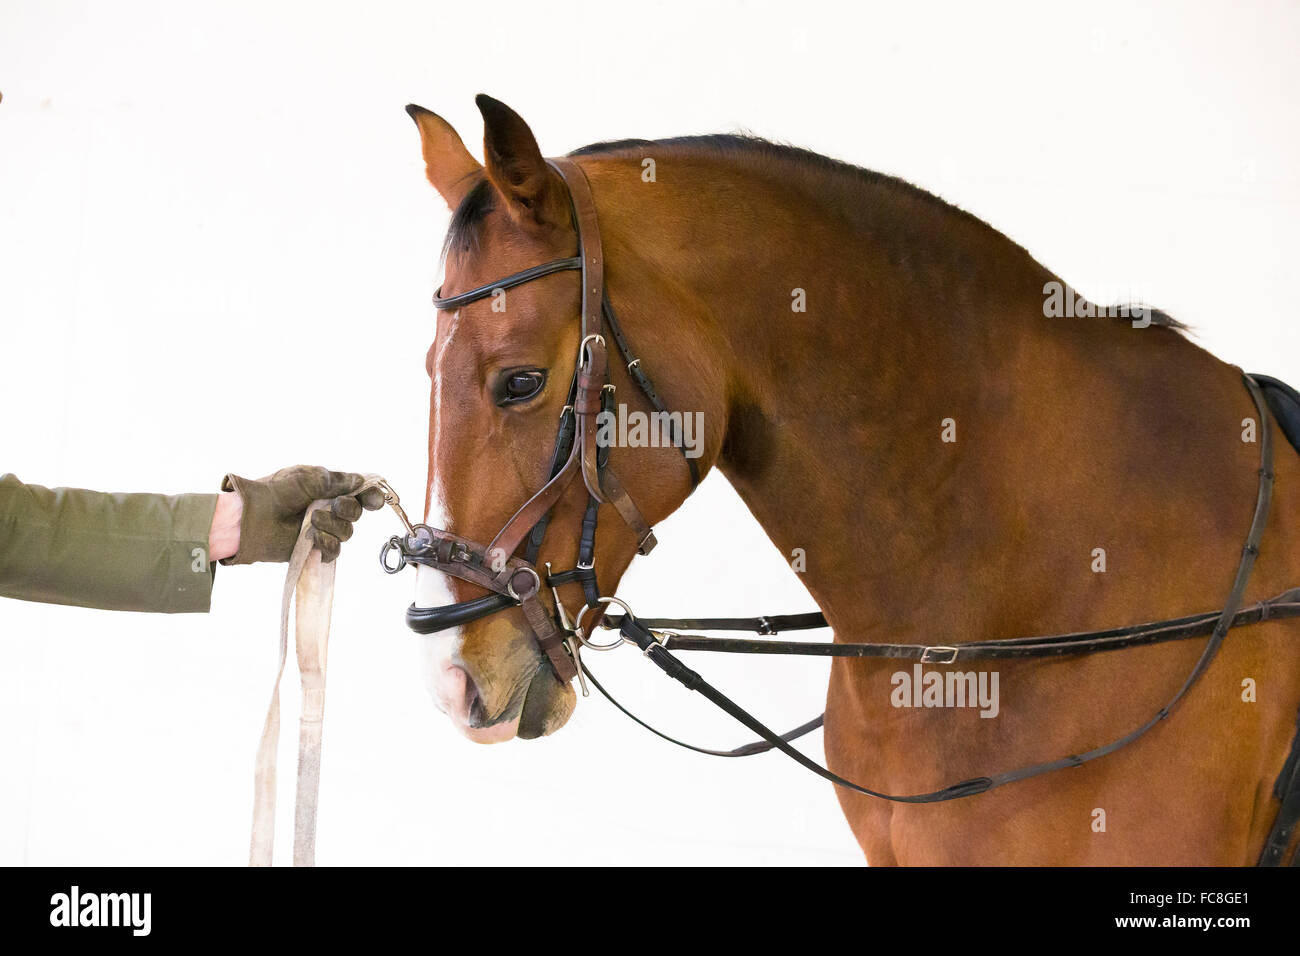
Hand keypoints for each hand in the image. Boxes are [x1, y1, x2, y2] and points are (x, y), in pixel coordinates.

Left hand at [217, 466, 385, 564]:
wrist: (253, 516)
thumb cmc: (276, 491)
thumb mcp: (307, 477)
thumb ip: (336, 480)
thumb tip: (360, 482)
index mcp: (329, 490)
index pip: (359, 494)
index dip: (370, 497)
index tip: (373, 500)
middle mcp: (329, 510)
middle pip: (356, 514)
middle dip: (348, 510)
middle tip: (333, 506)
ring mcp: (323, 530)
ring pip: (346, 533)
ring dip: (332, 526)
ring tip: (312, 521)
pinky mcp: (314, 549)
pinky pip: (334, 551)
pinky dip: (327, 544)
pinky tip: (314, 538)